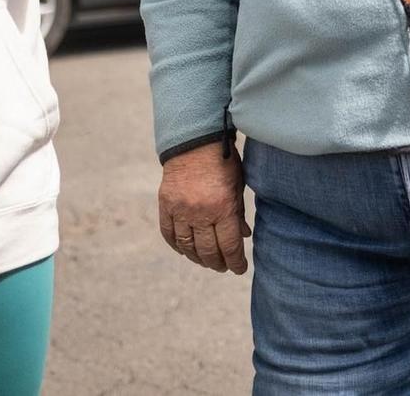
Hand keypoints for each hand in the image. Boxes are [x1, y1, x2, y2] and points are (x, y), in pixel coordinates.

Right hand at [158, 145, 248, 274]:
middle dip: (218, 263)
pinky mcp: (166, 205)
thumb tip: (243, 235)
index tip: (240, 269)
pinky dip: (177, 246)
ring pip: (188, 247)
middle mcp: (200, 212)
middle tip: (224, 267)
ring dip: (198, 258)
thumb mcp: (237, 185)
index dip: (236, 262)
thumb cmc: (222, 161)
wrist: (194, 140)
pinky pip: (169, 234)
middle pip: (208, 251)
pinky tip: (186, 251)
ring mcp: (180, 209)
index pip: (230, 245)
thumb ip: (239, 212)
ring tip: (207, 261)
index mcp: (223, 206)